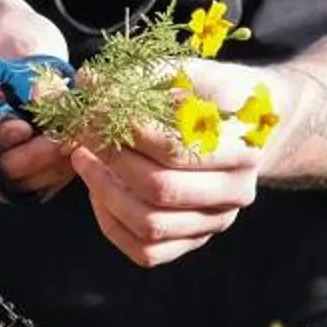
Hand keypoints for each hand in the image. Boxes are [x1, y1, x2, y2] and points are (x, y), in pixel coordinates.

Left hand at [71, 55, 276, 266]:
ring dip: (105, 193)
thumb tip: (88, 80)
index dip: (130, 132)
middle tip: (85, 136)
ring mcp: (215, 222)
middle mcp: (235, 193)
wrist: (241, 129)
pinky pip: (146, 252)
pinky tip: (98, 193)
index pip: (177, 150)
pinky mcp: (193, 241)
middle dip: (112, 162)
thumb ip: (143, 76)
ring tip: (84, 160)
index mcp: (242, 149)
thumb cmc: (210, 95)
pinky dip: (113, 225)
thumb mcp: (188, 74)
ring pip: (151, 226)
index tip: (98, 110)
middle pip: (162, 190)